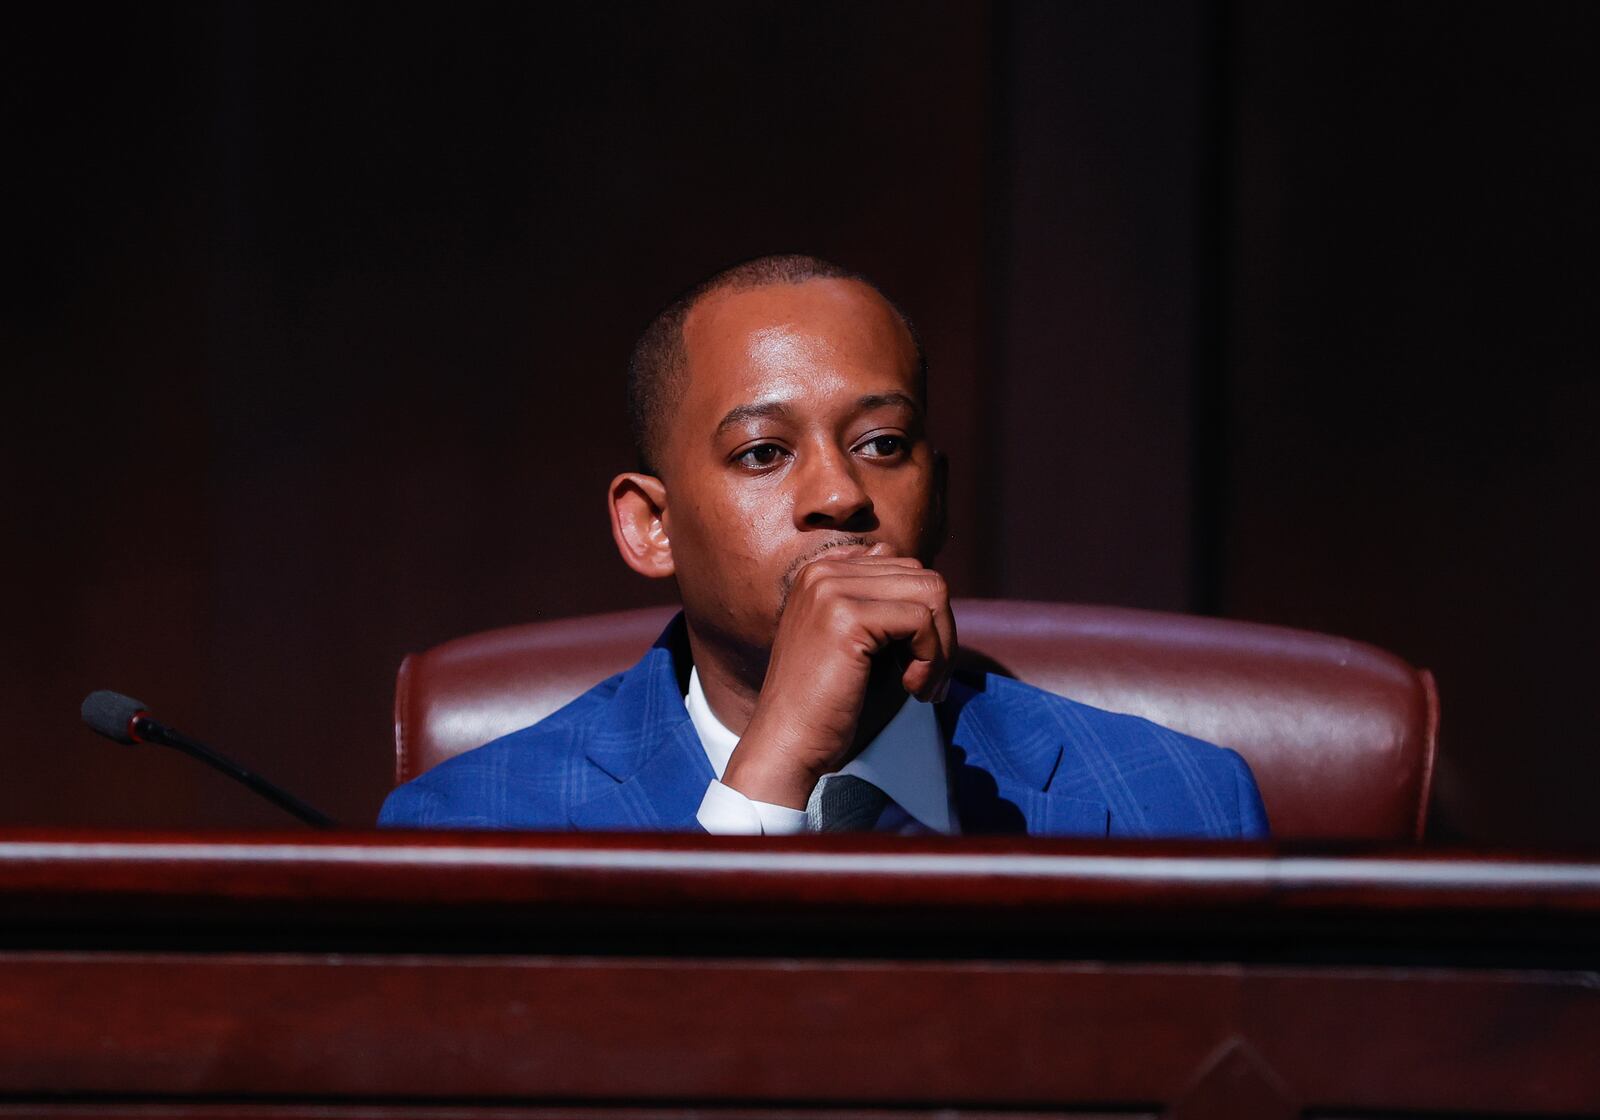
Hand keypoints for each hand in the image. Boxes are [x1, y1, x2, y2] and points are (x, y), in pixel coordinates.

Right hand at [721, 543, 955, 808]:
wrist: (787, 744)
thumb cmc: (827, 705)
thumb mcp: (861, 644)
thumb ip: (888, 608)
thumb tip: (934, 588)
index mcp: (822, 573)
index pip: (904, 568)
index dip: (926, 616)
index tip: (920, 662)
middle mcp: (822, 572)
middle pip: (922, 578)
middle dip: (942, 632)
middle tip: (932, 680)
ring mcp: (830, 590)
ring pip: (929, 593)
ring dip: (942, 647)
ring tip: (923, 686)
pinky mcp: (846, 617)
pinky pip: (921, 621)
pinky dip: (931, 659)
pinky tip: (912, 688)